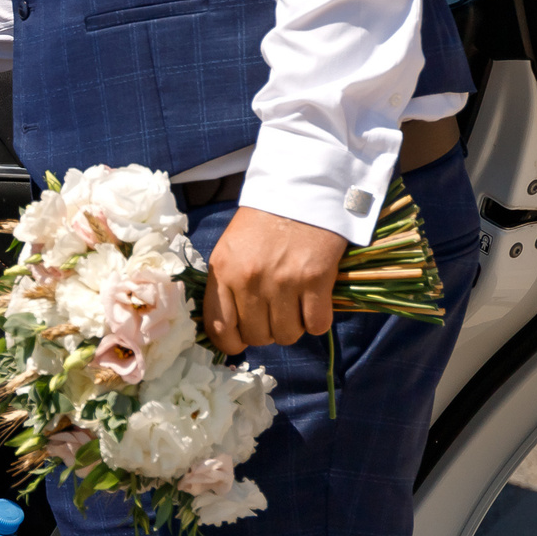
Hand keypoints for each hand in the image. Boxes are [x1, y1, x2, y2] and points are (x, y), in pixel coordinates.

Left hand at [204, 206, 346, 355]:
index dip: (230, 344)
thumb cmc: (263, 221)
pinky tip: (314, 303)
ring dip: (293, 327)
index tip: (240, 342)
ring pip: (287, 335)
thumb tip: (230, 328)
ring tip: (295, 305)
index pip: (219, 328)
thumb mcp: (230, 248)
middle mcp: (250, 280)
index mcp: (223, 271)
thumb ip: (226, 285)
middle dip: (266, 332)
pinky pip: (316, 325)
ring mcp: (284, 281)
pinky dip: (317, 321)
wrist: (301, 191)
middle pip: (257, 336)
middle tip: (274, 313)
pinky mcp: (316, 280)